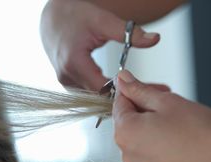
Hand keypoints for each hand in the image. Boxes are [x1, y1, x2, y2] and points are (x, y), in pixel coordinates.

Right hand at [40, 0, 159, 90]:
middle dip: (128, 93)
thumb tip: (154, 39)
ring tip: (145, 88)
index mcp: (74, 63)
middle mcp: (67, 77)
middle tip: (157, 89)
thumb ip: (128, 33)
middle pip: (102, 95)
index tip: (149, 88)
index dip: (125, 90)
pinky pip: (90, 91)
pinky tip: (124, 85)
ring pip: (96, 95)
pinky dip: (106, 89)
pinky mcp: (68, 83)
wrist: (52, 18)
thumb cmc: (74, 16)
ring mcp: (66, 82)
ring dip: (117, 93)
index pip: (102, 88)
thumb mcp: (103, 20)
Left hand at [113, 70, 210, 161]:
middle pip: (127, 120)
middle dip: (144, 106)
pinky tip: (177, 134)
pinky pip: (148, 151)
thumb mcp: (166, 101)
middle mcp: (127, 154)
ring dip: (151, 122)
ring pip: (138, 136)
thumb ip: (140, 90)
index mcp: (125, 133)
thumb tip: (124, 80)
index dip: (134, 90)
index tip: (148, 86)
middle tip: (166, 98)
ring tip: (176, 117)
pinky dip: (157, 139)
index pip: (118, 104)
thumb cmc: (200, 133)